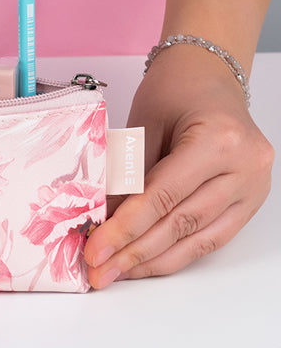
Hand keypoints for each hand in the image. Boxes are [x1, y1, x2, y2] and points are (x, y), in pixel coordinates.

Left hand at [84, 46, 273, 287]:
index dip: (124, 229)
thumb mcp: (142, 123)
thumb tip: (100, 221)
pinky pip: (211, 237)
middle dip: (133, 253)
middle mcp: (245, 168)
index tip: (93, 250)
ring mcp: (254, 188)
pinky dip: (176, 253)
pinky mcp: (250, 201)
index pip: (162, 197)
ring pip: (198, 239)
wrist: (210, 73)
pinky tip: (146, 263)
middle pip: (180, 223)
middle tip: (98, 272)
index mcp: (219, 141)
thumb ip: (127, 173)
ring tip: (116, 274)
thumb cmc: (176, 88)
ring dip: (153, 261)